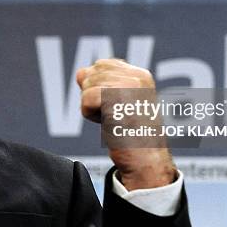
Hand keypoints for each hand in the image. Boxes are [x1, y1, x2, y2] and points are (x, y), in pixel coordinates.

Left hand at [76, 59, 175, 189]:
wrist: (146, 161)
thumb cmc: (134, 136)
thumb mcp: (120, 102)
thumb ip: (101, 83)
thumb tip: (80, 73)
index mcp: (140, 75)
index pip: (103, 65)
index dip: (99, 86)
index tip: (116, 106)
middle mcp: (136, 76)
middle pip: (92, 73)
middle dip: (94, 96)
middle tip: (115, 115)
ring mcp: (128, 85)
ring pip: (87, 87)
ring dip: (93, 108)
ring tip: (114, 119)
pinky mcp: (117, 98)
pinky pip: (86, 99)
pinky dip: (90, 115)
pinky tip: (109, 123)